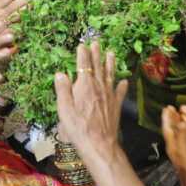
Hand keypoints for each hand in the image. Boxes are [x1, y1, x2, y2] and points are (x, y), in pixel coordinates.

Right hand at [54, 42, 127, 158]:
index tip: (82, 45)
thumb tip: (60, 73)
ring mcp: (109, 95)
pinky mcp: (116, 105)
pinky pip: (120, 92)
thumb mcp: (64, 108)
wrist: (99, 143)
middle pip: (97, 66)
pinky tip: (124, 81)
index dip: (82, 54)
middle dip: (96, 54)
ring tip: (111, 53)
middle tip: (96, 43)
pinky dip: (122, 85)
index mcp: (84, 85)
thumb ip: (63, 89)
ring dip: (110, 63)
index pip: (83, 65)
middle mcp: (98, 86)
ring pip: (110, 75)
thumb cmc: (78, 127)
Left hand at [163, 106, 185, 185]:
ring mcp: (182, 154)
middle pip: (171, 130)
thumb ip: (182, 140)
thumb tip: (180, 122)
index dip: (167, 117)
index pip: (168, 128)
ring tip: (181, 115)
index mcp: (174, 147)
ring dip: (178, 124)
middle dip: (172, 118)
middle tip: (174, 107)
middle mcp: (176, 149)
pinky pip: (185, 140)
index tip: (168, 107)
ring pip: (177, 134)